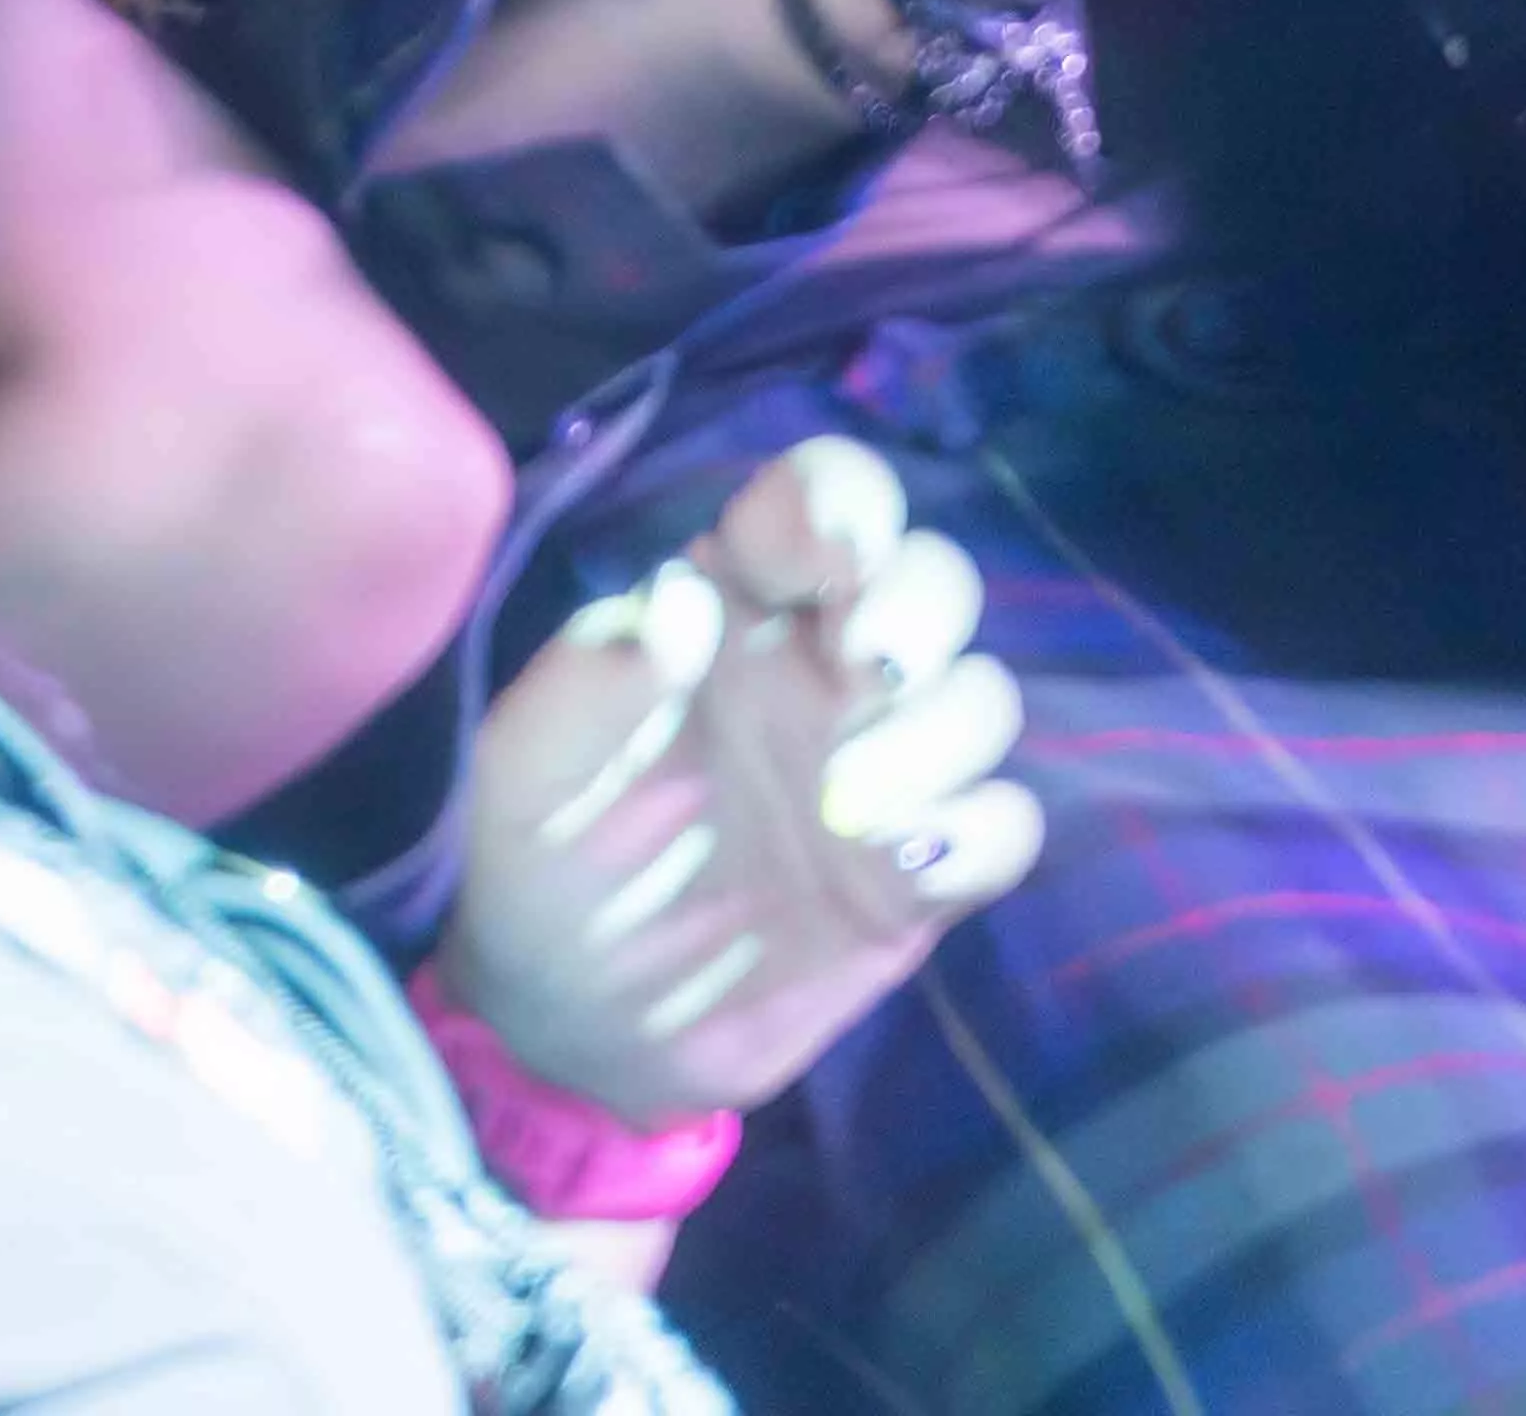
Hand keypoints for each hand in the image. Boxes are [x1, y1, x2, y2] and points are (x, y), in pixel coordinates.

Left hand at [442, 437, 1040, 1123]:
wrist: (567, 1022)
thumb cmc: (534, 858)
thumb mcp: (522, 767)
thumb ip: (590, 680)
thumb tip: (684, 604)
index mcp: (726, 609)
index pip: (816, 504)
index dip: (844, 502)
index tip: (830, 552)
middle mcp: (818, 672)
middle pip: (933, 583)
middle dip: (921, 605)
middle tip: (866, 665)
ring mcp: (880, 772)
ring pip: (983, 698)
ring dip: (941, 734)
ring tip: (842, 805)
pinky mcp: (917, 880)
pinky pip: (1003, 827)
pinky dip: (976, 835)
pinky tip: (901, 866)